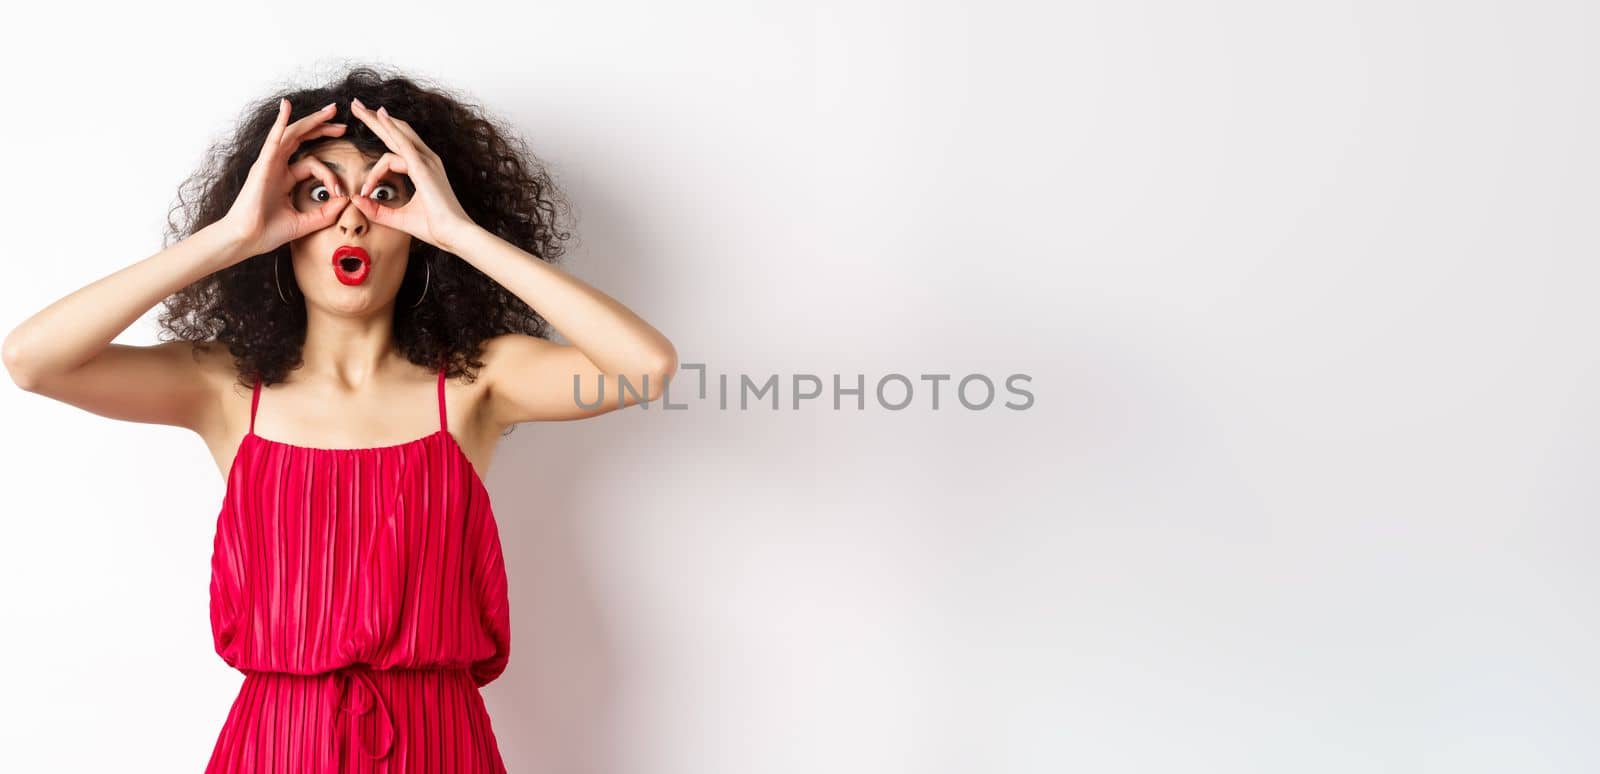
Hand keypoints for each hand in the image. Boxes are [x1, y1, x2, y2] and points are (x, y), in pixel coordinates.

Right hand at [217, 100, 350, 259]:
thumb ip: (326, 213)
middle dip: (322, 130)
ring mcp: (269, 163)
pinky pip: (274, 139)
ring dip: (311, 121)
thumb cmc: (268, 232)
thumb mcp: (305, 222)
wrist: (246, 239)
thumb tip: (346, 201)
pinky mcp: (264, 165)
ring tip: (330, 111)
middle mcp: (276, 167)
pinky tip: (287, 106)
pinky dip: (281, 122)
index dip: (330, 176)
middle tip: (342, 125)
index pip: (312, 165)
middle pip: (301, 140)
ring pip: (292, 134)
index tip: (341, 193)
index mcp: (284, 179)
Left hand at [346, 97, 476, 250]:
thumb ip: (377, 210)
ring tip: (357, 107)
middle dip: (375, 119)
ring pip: (396, 133)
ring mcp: (426, 161)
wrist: (453, 234)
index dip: (375, 161)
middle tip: (357, 106)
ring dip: (376, 120)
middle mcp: (426, 160)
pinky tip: (379, 117)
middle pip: (396, 132)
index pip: (397, 148)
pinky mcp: (422, 167)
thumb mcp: (398, 218)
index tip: (364, 190)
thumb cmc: (434, 228)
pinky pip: (403, 143)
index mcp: (424, 169)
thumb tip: (356, 200)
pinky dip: (390, 129)